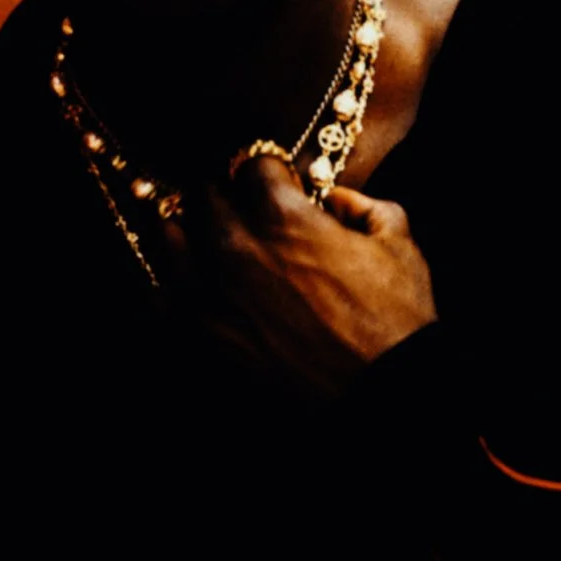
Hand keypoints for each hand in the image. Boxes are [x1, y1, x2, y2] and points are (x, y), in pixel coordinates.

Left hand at [175, 154, 435, 396]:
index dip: (267, 169)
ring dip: (184, 231)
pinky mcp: (200, 338)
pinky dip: (169, 284)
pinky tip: (181, 283)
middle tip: (235, 207)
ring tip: (192, 233)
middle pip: (206, 196)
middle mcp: (238, 248)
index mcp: (285, 218)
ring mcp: (212, 294)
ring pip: (171, 239)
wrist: (380, 395)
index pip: (254, 164)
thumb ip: (364, 207)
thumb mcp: (399, 245)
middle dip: (224, 196)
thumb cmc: (394, 322)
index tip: (274, 182)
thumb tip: (337, 200)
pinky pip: (161, 297)